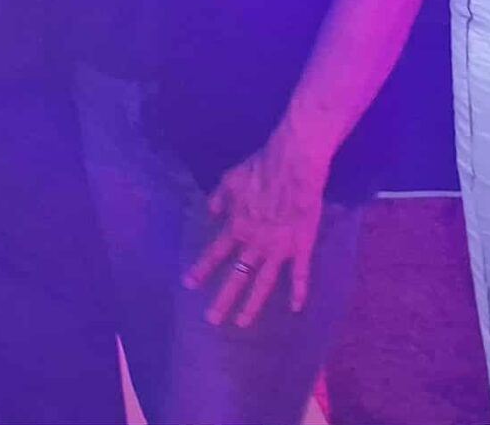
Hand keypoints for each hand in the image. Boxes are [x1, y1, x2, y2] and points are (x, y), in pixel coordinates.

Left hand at [186, 131, 331, 327]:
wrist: (292, 166)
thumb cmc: (260, 169)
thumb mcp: (230, 181)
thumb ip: (219, 199)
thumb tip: (212, 213)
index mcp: (237, 227)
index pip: (214, 254)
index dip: (201, 270)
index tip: (188, 285)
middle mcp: (254, 243)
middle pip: (236, 276)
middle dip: (222, 299)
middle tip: (211, 319)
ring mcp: (278, 248)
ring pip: (263, 283)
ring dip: (252, 305)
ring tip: (242, 322)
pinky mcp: (301, 247)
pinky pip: (300, 274)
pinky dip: (299, 292)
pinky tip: (296, 308)